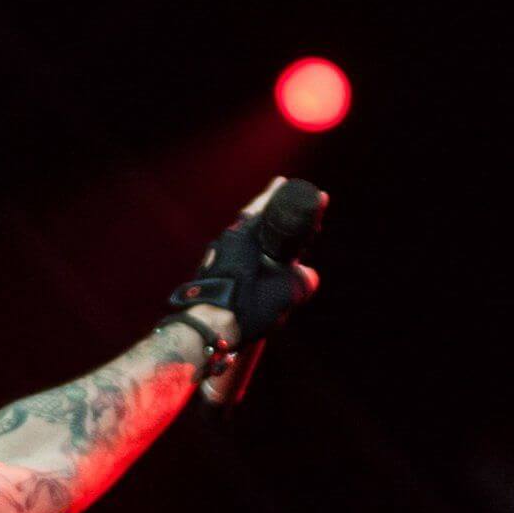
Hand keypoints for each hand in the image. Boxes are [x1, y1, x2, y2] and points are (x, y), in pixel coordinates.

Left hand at [170, 176, 322, 347]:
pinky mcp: (209, 274)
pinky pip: (233, 257)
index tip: (283, 183)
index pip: (264, 206)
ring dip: (256, 239)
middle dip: (267, 215)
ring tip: (273, 244)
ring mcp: (214, 256)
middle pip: (250, 220)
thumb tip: (308, 276)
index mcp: (243, 235)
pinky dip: (248, 258)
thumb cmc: (244, 307)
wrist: (205, 329)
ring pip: (241, 240)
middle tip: (281, 210)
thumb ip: (302, 281)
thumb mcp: (284, 293)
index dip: (277, 195)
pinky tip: (256, 269)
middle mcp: (226, 240)